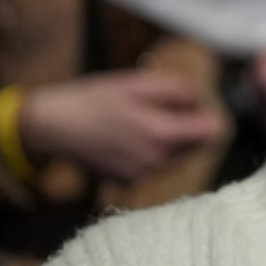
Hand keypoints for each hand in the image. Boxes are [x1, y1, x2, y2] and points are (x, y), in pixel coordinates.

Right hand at [18, 70, 227, 181]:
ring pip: (176, 155)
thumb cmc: (94, 99)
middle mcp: (156, 161)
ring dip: (169, 138)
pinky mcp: (128, 182)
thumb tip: (201, 101)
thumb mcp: (138, 83)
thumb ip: (178, 90)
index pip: (213, 132)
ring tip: (139, 119)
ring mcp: (142, 175)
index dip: (207, 114)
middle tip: (162, 106)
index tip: (193, 104)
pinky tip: (127, 136)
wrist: (52, 127)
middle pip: (196, 145)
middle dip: (188, 125)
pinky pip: (155, 165)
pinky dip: (151, 150)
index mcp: (161, 134)